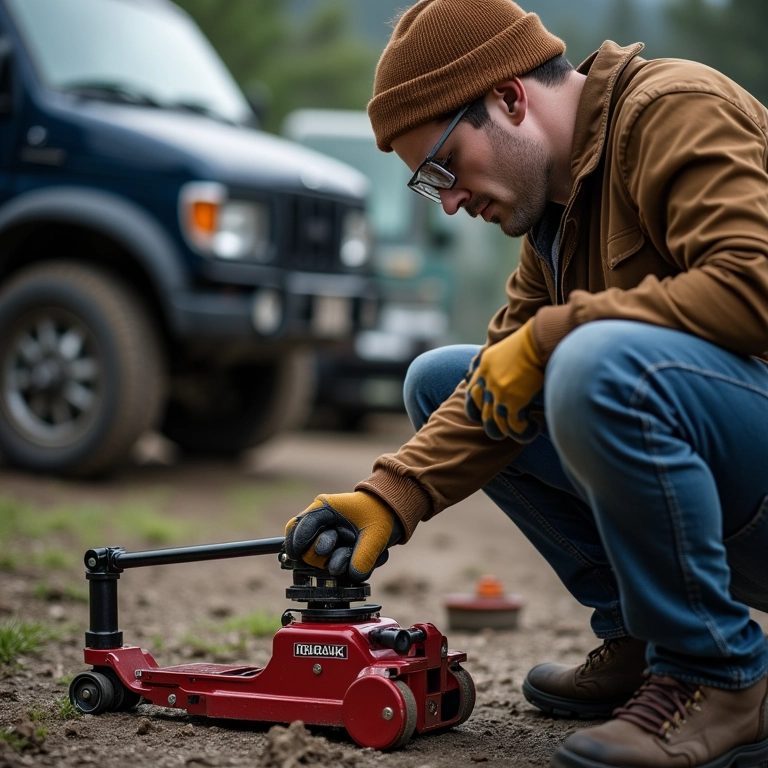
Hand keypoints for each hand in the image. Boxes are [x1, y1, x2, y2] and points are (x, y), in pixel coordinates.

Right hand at [284, 491, 402, 581]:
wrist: (391, 515)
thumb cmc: (381, 515)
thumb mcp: (376, 532)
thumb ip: (365, 554)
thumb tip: (353, 575)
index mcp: (325, 508)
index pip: (298, 525)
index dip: (297, 542)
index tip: (297, 555)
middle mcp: (322, 525)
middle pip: (305, 549)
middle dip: (321, 554)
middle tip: (337, 549)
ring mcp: (327, 539)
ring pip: (320, 561)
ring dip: (339, 561)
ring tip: (355, 550)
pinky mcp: (335, 553)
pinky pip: (335, 568)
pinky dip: (349, 566)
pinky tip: (361, 555)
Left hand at [465, 319, 543, 440]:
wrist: (540, 338)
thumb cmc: (532, 340)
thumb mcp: (507, 349)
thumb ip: (503, 364)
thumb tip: (513, 374)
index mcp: (484, 367)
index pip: (472, 392)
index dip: (476, 405)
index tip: (486, 411)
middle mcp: (487, 382)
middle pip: (478, 412)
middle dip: (489, 423)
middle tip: (502, 427)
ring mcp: (498, 393)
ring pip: (495, 424)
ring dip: (507, 431)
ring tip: (521, 430)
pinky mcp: (512, 402)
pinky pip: (514, 426)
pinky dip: (523, 431)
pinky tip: (533, 426)